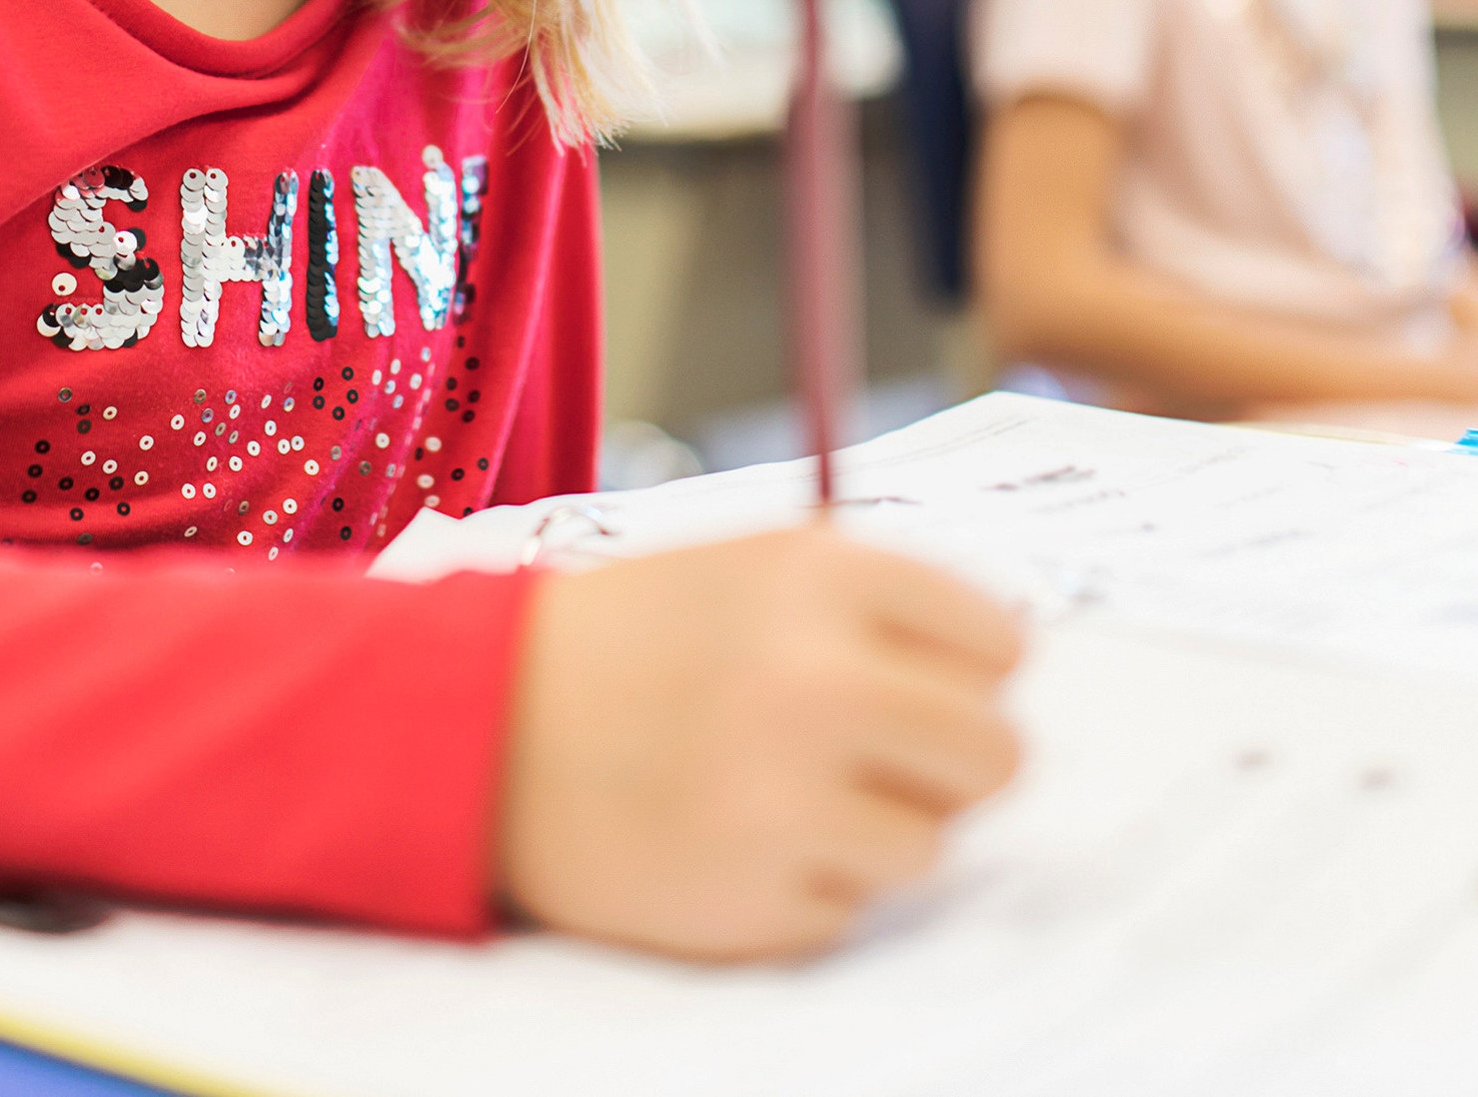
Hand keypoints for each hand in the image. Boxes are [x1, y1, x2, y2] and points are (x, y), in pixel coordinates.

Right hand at [498, 527, 1025, 960]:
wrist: (473, 727)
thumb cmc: (626, 642)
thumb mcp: (751, 566)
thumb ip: (876, 607)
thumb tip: (1004, 674)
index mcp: (824, 575)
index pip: (1003, 641)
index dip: (969, 669)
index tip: (928, 681)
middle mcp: (818, 680)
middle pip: (998, 755)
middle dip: (951, 763)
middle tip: (884, 758)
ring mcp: (787, 799)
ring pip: (933, 846)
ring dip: (875, 831)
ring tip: (785, 795)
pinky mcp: (752, 900)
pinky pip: (850, 911)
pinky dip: (805, 889)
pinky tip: (733, 840)